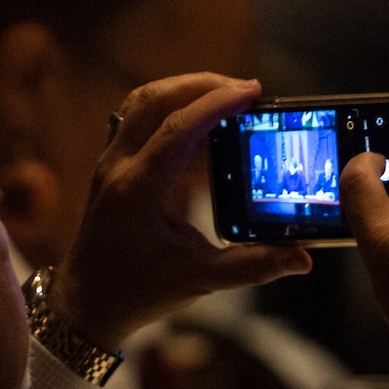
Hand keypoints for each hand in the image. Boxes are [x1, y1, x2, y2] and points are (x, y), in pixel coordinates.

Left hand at [51, 74, 311, 349]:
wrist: (87, 303)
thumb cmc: (137, 292)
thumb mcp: (199, 281)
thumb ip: (252, 266)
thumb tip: (301, 259)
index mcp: (138, 190)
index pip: (178, 128)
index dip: (218, 103)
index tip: (253, 91)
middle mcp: (118, 168)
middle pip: (155, 99)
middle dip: (202, 84)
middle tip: (245, 90)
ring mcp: (109, 163)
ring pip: (140, 101)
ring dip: (181, 88)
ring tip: (222, 94)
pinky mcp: (110, 166)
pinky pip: (133, 116)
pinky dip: (165, 104)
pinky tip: (193, 115)